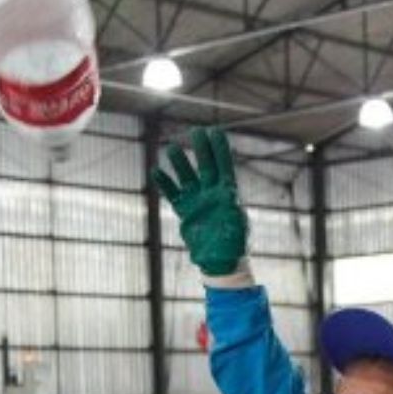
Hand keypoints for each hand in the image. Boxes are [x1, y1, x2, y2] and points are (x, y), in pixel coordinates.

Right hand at [152, 127, 249, 277]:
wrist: (220, 262)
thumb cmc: (233, 246)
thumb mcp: (236, 226)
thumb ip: (232, 210)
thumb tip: (229, 198)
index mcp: (228, 194)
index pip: (223, 166)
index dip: (219, 149)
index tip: (215, 131)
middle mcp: (212, 194)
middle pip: (205, 166)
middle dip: (201, 149)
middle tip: (195, 131)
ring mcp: (198, 202)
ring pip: (187, 177)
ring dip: (180, 163)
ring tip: (171, 148)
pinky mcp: (185, 213)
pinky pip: (173, 194)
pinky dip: (165, 184)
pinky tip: (156, 171)